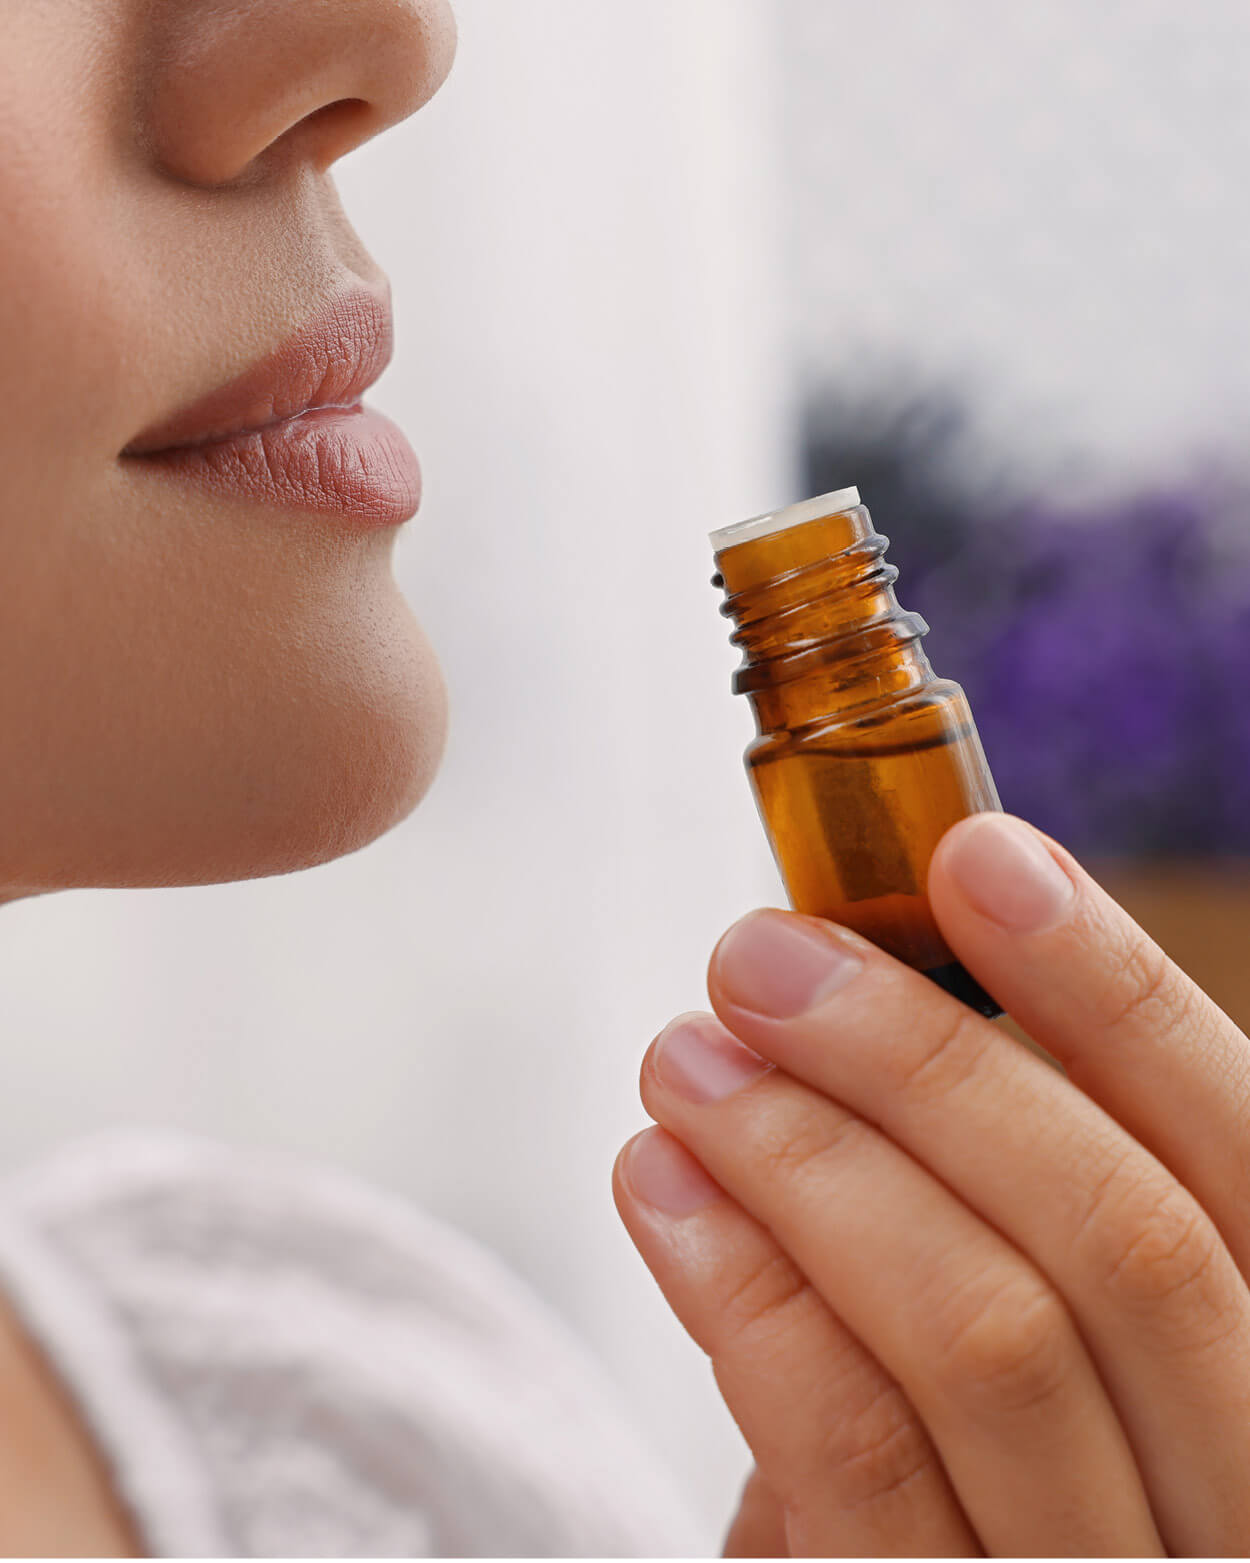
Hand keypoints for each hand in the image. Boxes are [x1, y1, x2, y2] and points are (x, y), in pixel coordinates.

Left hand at [613, 812, 1249, 1555]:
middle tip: (761, 959)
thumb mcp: (1036, 1342)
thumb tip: (862, 973)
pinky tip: (666, 1192)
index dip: (1113, 991)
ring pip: (989, 1334)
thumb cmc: (970, 1481)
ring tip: (688, 1060)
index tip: (975, 857)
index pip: (1237, 1155)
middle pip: (1120, 1236)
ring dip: (810, 1156)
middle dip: (921, 1061)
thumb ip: (1000, 1195)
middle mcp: (1240, 1494)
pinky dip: (747, 1293)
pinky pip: (858, 1452)